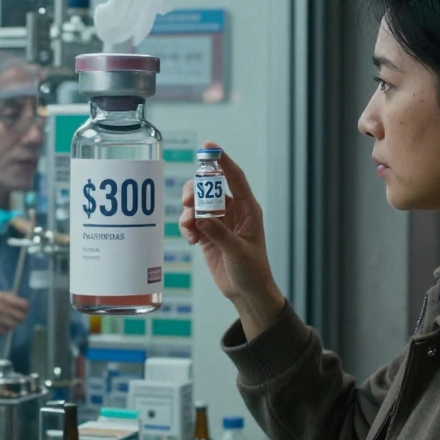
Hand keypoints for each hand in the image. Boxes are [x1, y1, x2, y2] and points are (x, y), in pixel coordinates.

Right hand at [0, 291, 29, 333]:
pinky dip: (4, 331)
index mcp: (1, 296)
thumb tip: (24, 303)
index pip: (23, 304)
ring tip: (6, 324)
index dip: (25, 309)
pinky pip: (5, 331)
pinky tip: (0, 328)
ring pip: (13, 325)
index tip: (23, 311)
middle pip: (21, 316)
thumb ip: (9, 297)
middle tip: (16, 320)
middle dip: (20, 319)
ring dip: (11, 326)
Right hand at [179, 142, 284, 339]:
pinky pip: (192, 223)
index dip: (222, 161)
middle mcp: (233, 212)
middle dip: (195, 191)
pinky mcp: (207, 236)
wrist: (247, 292)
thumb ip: (219, 234)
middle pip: (209, 188)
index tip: (209, 146)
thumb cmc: (252, 270)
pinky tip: (192, 241)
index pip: (234, 178)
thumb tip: (200, 219)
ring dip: (189, 212)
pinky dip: (188, 229)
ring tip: (190, 227)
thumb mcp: (238, 251)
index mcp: (247, 209)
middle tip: (188, 201)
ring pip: (197, 205)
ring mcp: (219, 223)